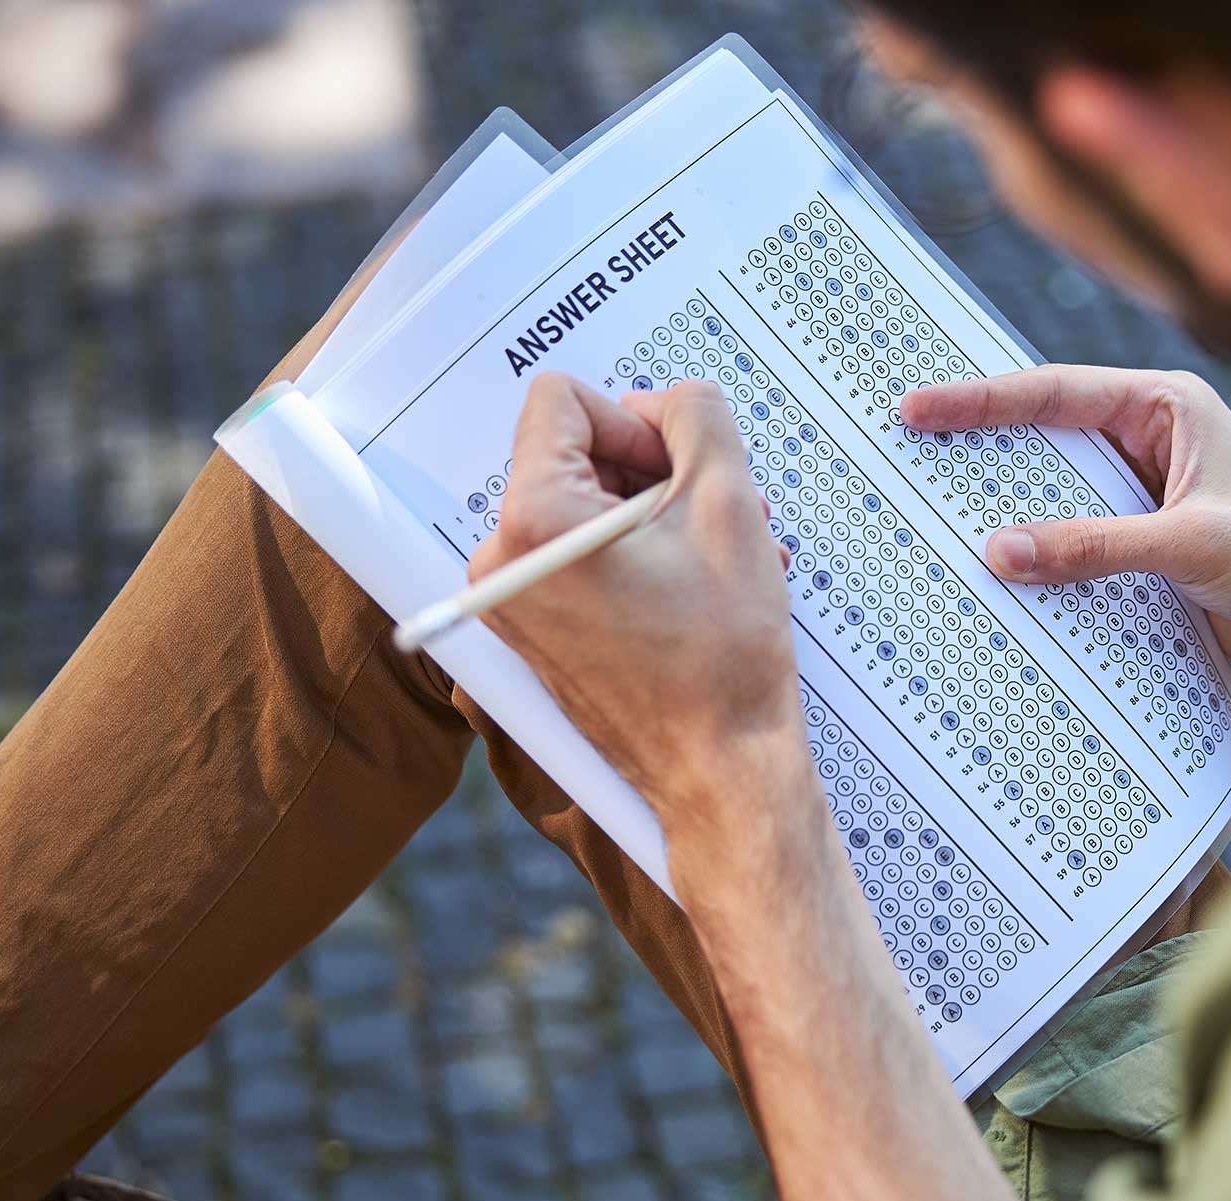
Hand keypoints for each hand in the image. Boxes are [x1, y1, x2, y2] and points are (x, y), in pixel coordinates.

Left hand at [468, 375, 808, 823]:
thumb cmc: (721, 660)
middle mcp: (501, 563)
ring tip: (718, 551)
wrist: (720, 770)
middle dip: (650, 471)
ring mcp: (512, 602)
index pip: (562, 401)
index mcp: (534, 523)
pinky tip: (694, 583)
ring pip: (583, 507)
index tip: (679, 469)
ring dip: (656, 516)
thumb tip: (667, 403)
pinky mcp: (533, 631)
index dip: (635, 418)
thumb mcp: (729, 504)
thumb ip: (696, 417)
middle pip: (570, 454)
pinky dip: (637, 556)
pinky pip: (578, 558)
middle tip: (712, 510)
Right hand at [901, 366, 1230, 698]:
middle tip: (907, 456)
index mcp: (1169, 408)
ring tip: (934, 516)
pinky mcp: (1146, 549)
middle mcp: (1153, 443)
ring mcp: (1147, 497)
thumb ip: (1093, 546)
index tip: (919, 409)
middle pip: (1047, 438)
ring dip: (1007, 509)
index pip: (1057, 393)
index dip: (983, 400)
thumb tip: (1002, 552)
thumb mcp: (1188, 544)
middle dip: (981, 448)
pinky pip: (1075, 545)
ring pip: (1057, 495)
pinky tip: (997, 574)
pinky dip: (1040, 557)